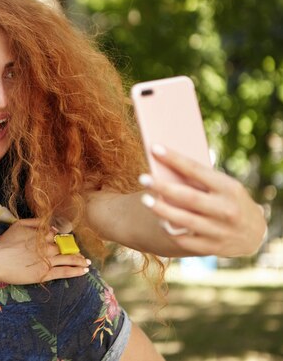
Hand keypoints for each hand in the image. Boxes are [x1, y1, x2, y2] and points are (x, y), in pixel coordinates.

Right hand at [0, 218, 90, 283]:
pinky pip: (64, 271)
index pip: (58, 235)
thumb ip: (34, 221)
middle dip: (75, 250)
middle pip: (66, 247)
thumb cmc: (4, 243)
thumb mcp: (17, 225)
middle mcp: (46, 246)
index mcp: (41, 234)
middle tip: (83, 255)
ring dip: (80, 260)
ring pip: (68, 259)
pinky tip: (84, 271)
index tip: (68, 242)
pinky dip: (76, 271)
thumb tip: (49, 222)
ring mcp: (46, 260)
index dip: (64, 239)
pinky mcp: (44, 273)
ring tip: (87, 263)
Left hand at [139, 144, 266, 256]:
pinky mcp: (212, 247)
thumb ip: (201, 180)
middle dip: (163, 187)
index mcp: (228, 188)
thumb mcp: (224, 186)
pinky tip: (160, 221)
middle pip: (188, 197)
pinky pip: (186, 240)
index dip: (174, 159)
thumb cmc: (230, 201)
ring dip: (162, 210)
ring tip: (145, 200)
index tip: (154, 148)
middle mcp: (226, 209)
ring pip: (185, 220)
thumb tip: (167, 167)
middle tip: (142, 178)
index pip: (197, 170)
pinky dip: (171, 230)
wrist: (254, 233)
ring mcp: (220, 230)